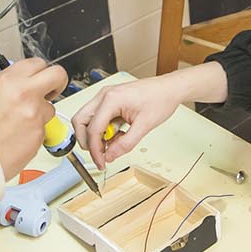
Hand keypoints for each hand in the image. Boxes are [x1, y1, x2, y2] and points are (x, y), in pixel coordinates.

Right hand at [0, 58, 67, 180]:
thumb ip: (9, 86)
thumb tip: (22, 83)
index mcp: (8, 80)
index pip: (37, 63)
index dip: (40, 72)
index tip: (40, 78)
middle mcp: (24, 93)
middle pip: (57, 74)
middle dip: (57, 82)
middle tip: (52, 91)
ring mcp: (34, 113)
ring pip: (51, 107)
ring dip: (41, 113)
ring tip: (20, 123)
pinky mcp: (40, 132)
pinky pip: (44, 128)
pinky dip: (35, 132)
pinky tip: (18, 136)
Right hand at [69, 72, 186, 169]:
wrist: (170, 89)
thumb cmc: (160, 99)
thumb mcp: (144, 126)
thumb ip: (125, 144)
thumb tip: (109, 156)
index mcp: (111, 99)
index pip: (93, 129)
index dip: (94, 150)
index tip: (101, 163)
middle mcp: (104, 96)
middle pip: (80, 122)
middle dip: (87, 141)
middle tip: (100, 154)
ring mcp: (106, 97)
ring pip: (87, 120)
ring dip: (97, 136)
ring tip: (115, 143)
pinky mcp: (110, 101)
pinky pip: (98, 119)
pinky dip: (104, 131)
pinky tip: (119, 135)